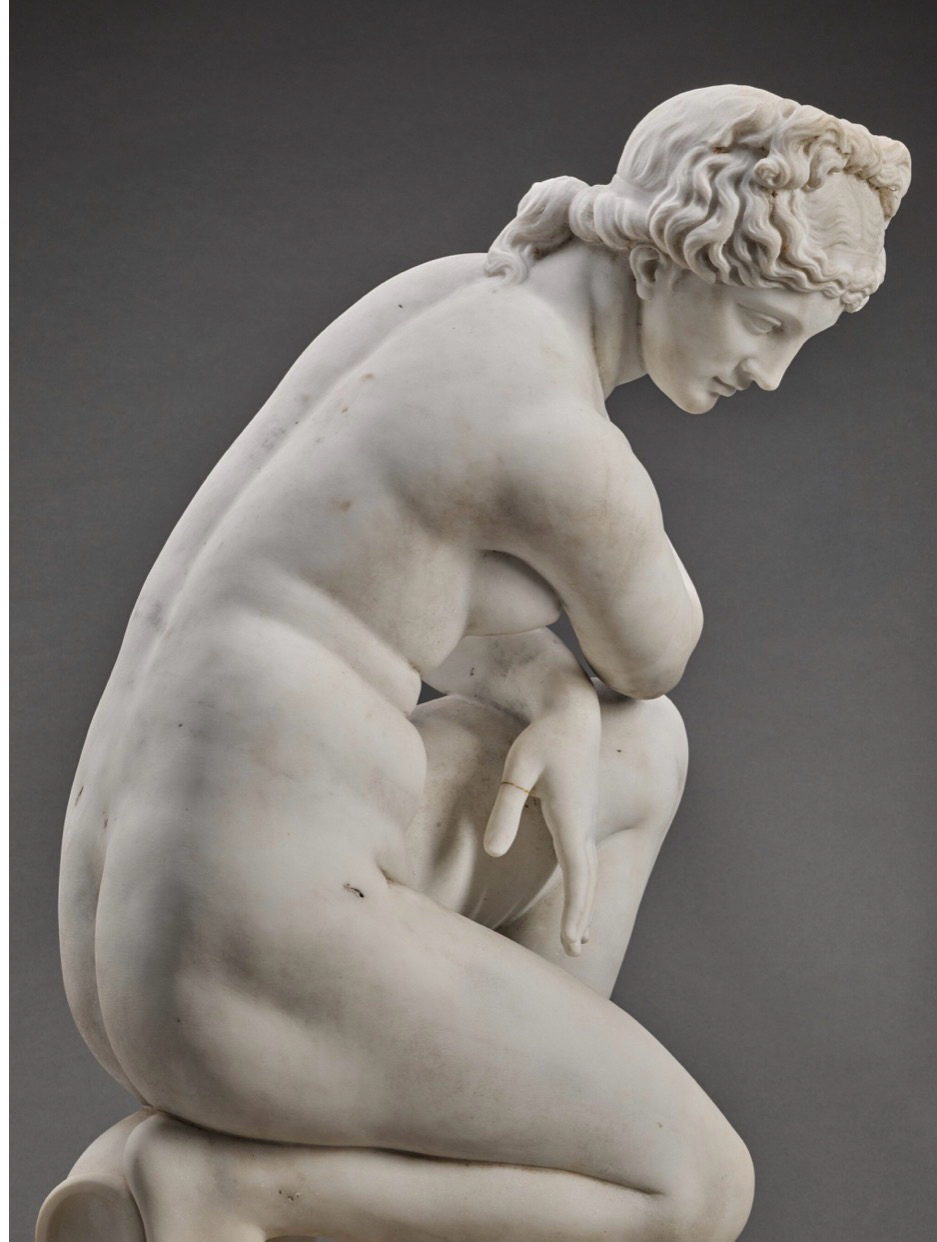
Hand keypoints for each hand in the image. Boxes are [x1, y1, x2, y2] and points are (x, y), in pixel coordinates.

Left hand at [484, 692, 601, 956]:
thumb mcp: (517, 769)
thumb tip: (493, 852)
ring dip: (583, 901)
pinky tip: (575, 890)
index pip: (576, 875)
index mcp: (572, 818)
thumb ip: (505, 809)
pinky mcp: (579, 812)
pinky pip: (582, 856)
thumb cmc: (542, 738)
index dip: (576, 912)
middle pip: (585, 878)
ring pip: (586, 868)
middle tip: (574, 951)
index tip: (572, 943)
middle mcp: (583, 823)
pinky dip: (581, 881)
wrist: (572, 712)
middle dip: (581, 915)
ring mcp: (585, 818)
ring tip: (579, 937)